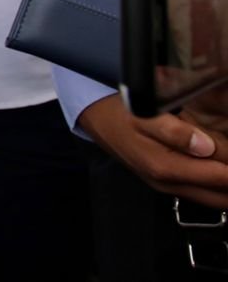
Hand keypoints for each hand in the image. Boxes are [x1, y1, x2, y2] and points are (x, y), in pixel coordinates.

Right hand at [80, 94, 227, 207]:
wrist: (95, 118)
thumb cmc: (117, 112)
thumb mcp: (142, 113)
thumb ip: (174, 131)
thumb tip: (205, 146)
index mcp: (164, 166)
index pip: (220, 176)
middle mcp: (168, 182)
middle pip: (221, 196)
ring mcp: (168, 186)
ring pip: (214, 198)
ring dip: (227, 187)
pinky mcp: (167, 183)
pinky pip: (203, 193)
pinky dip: (219, 187)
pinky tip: (223, 173)